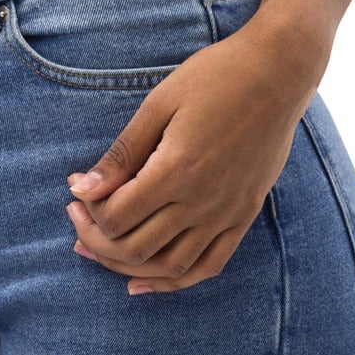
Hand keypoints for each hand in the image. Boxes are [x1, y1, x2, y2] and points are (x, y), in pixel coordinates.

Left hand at [63, 11, 326, 293]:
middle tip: (77, 220)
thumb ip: (122, 153)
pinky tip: (146, 279)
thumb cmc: (214, 77)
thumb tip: (81, 188)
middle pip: (136, 248)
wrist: (277, 73)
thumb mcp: (158, 104)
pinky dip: (175, 281)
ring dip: (127, 266)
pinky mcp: (244, 215)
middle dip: (97, 241)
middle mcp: (202, 202)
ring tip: (100, 250)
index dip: (88, 211)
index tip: (76, 192)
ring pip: (169, 267)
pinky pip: (209, 266)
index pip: (117, 217)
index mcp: (176, 171)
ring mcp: (227, 213)